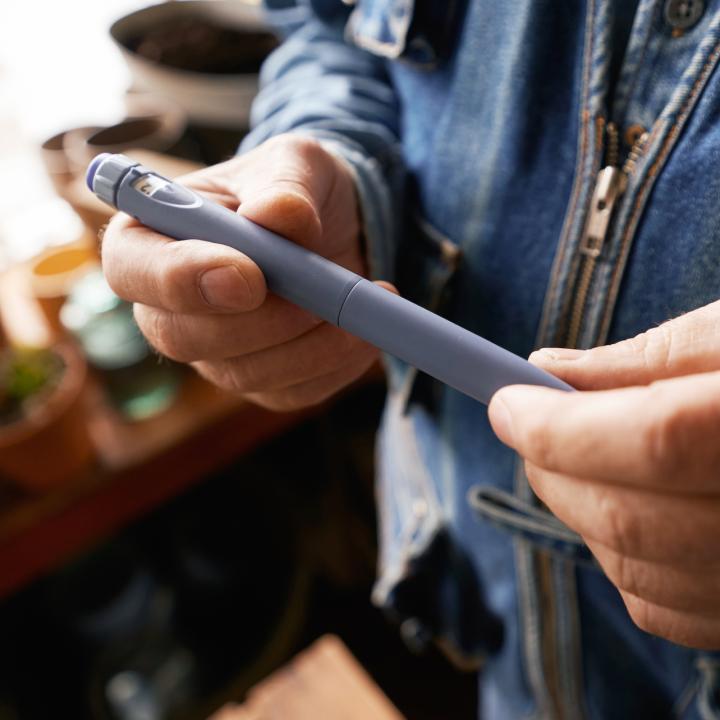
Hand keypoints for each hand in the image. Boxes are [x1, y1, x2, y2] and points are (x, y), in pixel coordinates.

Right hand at [102, 135, 386, 410]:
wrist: (335, 228)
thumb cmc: (296, 188)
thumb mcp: (297, 163)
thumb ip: (285, 184)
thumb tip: (279, 218)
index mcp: (152, 238)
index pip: (132, 270)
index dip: (180, 280)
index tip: (248, 275)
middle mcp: (171, 306)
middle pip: (181, 337)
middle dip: (258, 321)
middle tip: (318, 292)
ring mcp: (215, 352)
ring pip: (244, 374)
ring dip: (309, 343)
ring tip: (359, 298)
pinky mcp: (263, 381)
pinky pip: (292, 392)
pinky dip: (336, 364)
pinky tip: (363, 331)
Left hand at [487, 301, 719, 647]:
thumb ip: (643, 360)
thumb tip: (547, 371)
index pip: (652, 441)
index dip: (561, 425)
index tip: (505, 400)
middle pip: (631, 517)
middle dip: (551, 467)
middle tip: (527, 423)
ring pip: (636, 571)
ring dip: (577, 510)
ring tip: (573, 457)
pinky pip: (665, 609)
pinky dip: (618, 559)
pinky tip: (624, 507)